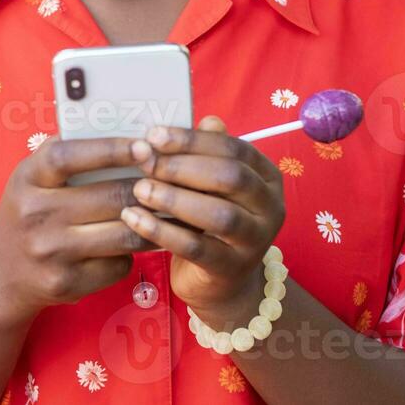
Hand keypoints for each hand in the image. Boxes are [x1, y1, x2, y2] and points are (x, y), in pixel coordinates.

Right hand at [0, 136, 158, 327]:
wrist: (1, 274)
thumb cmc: (27, 213)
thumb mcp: (30, 178)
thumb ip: (60, 153)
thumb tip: (108, 123)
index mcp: (27, 179)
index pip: (69, 156)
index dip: (110, 149)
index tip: (143, 145)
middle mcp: (36, 214)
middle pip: (109, 197)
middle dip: (148, 187)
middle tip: (172, 179)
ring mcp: (51, 252)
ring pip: (122, 234)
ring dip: (152, 222)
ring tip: (169, 211)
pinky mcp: (67, 283)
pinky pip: (117, 265)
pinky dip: (131, 254)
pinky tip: (134, 244)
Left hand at [119, 116, 285, 328]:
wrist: (220, 283)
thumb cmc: (208, 221)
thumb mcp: (208, 184)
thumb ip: (202, 154)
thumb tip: (196, 121)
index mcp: (266, 176)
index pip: (233, 148)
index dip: (192, 139)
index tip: (153, 135)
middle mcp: (270, 207)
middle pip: (230, 177)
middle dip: (182, 166)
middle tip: (145, 162)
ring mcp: (256, 241)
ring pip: (218, 214)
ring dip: (174, 198)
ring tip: (139, 190)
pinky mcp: (232, 269)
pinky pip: (196, 248)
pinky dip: (162, 231)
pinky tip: (134, 219)